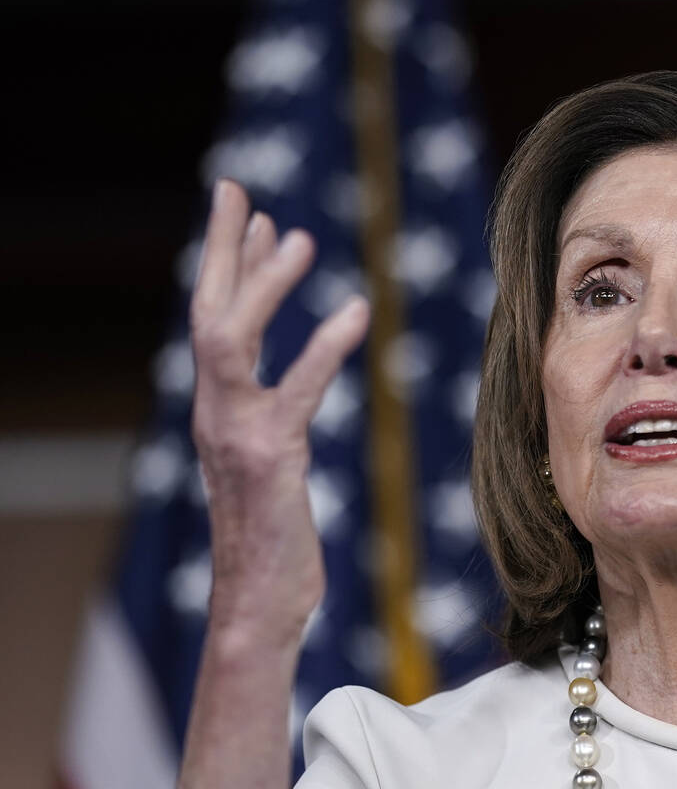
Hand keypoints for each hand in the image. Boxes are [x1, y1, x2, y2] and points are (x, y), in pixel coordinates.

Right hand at [189, 179, 369, 644]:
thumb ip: (269, 414)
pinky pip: (294, 392)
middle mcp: (215, 410)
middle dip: (222, 248)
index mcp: (217, 407)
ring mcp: (236, 433)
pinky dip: (321, 348)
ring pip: (230, 341)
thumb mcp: (268, 459)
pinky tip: (355, 313)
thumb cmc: (273, 534)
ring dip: (261, 286)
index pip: (213, 318)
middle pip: (207, 311)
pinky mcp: (270, 459)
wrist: (259, 602)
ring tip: (298, 239)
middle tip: (237, 188)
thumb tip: (283, 382)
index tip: (250, 213)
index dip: (230, 264)